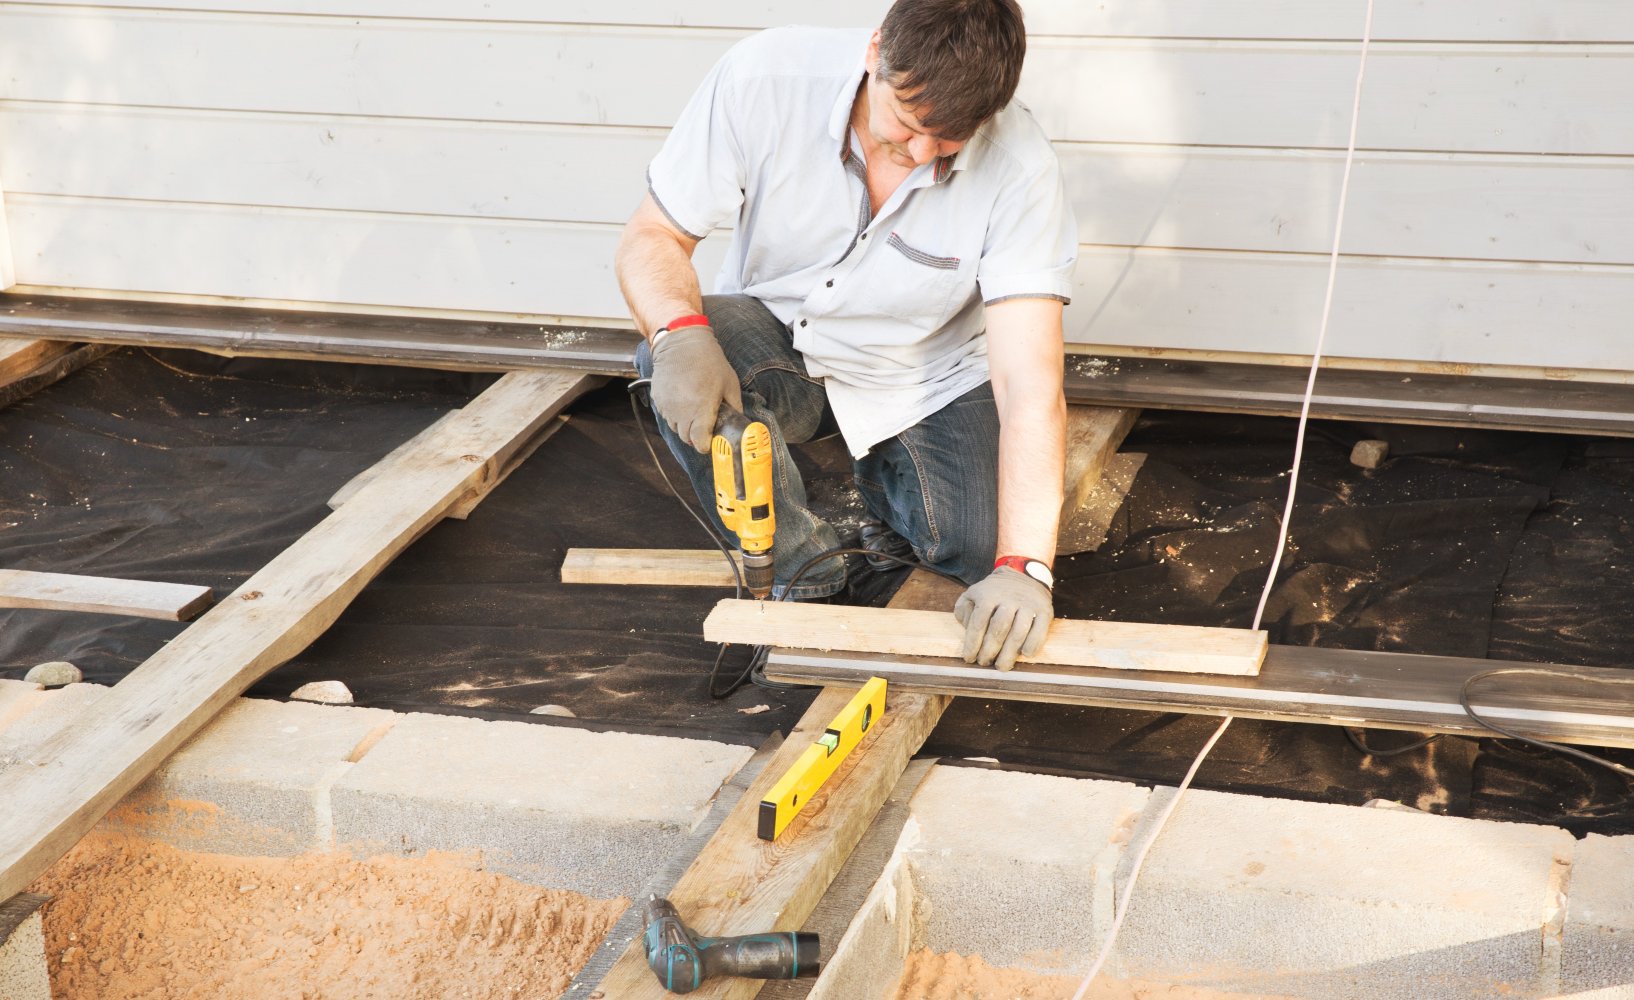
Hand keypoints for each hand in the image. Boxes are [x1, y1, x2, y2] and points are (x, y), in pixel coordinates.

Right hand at [649, 325, 741, 452]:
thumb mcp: (729, 383)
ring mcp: (667, 405)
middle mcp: (682, 410)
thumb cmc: (709, 361)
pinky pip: (666, 415)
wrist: (681, 342)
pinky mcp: (658, 398)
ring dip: (685, 424)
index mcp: (701, 408)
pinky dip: (674, 413)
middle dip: (696, 436)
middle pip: (686, 438)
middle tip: (704, 425)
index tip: (710, 441)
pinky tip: (683, 399)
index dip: (706, 445)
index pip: (699, 442)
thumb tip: (738, 422)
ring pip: (675, 428)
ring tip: (694, 409)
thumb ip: (735, 406)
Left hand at [954, 566, 1051, 670]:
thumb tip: (966, 630)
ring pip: (1018, 632)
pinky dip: (1033, 644)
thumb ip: (964, 610)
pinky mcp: (1045, 610)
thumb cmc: (993, 594)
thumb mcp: (973, 594)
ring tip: (1002, 666)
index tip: (969, 658)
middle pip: (998, 629)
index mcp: (988, 595)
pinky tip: (1025, 654)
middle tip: (984, 663)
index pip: (978, 622)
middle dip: (989, 650)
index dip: (972, 643)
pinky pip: (1039, 630)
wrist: (1024, 576)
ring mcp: (1028, 604)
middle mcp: (1009, 598)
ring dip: (1009, 653)